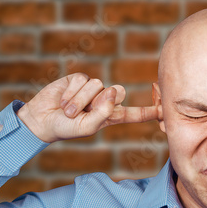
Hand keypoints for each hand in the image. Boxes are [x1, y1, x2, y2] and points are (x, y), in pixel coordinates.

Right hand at [17, 73, 159, 142]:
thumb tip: (113, 90)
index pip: (135, 114)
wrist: (42, 120)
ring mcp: (93, 89)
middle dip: (102, 100)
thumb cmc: (66, 128)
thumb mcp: (88, 126)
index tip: (165, 109)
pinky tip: (63, 101)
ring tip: (69, 111)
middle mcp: (105, 101)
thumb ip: (104, 112)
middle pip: (119, 92)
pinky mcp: (80, 79)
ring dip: (80, 101)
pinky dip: (72, 93)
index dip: (150, 111)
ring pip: (98, 86)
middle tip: (85, 112)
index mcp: (112, 116)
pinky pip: (83, 81)